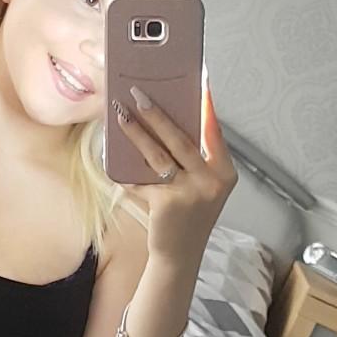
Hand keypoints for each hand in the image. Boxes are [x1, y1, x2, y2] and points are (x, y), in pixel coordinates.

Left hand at [113, 78, 237, 263]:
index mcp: (224, 173)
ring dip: (136, 132)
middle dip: (156, 113)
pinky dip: (126, 170)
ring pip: (157, 154)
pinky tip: (111, 156)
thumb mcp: (202, 186)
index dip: (206, 106)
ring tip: (120, 114)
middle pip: (181, 138)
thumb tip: (165, 121)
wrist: (180, 255)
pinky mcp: (166, 204)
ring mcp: (190, 193)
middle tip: (138, 93)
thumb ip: (194, 159)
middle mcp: (211, 181)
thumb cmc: (189, 215)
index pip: (214, 131)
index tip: (198, 81)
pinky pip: (142, 179)